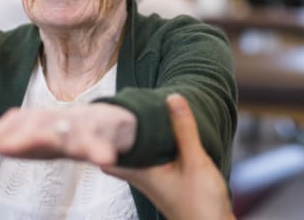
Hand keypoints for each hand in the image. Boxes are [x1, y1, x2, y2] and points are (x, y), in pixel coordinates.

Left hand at [0, 103, 135, 166]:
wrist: (112, 125)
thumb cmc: (59, 132)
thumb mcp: (22, 134)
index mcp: (31, 128)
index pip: (7, 131)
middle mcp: (52, 125)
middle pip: (35, 129)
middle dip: (19, 136)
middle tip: (1, 145)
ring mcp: (79, 129)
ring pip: (67, 135)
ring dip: (56, 138)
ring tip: (40, 144)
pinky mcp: (103, 137)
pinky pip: (102, 145)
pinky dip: (102, 150)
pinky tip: (105, 161)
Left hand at [102, 94, 233, 219]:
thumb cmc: (200, 204)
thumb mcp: (194, 161)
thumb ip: (183, 130)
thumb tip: (172, 99)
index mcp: (140, 172)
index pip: (107, 153)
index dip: (102, 135)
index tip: (103, 113)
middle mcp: (141, 178)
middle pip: (120, 152)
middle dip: (118, 134)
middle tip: (119, 109)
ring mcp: (153, 181)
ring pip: (136, 156)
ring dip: (137, 139)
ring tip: (138, 116)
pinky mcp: (166, 183)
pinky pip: (151, 159)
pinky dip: (152, 146)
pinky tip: (162, 136)